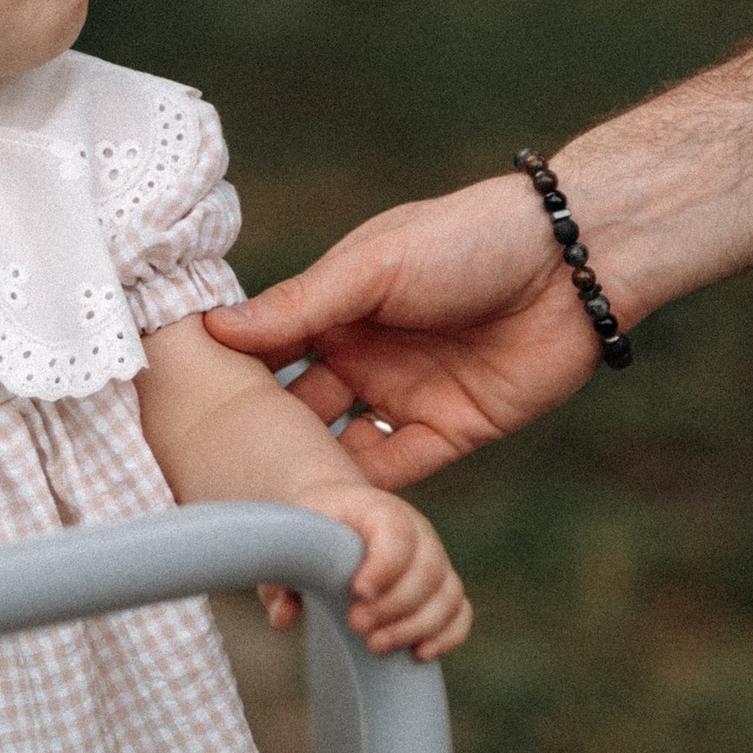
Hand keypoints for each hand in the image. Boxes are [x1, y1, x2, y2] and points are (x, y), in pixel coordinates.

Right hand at [205, 174, 599, 489]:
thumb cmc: (467, 239)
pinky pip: (396, 471)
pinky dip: (364, 494)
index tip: (177, 414)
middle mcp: (362, 355)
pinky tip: (327, 512)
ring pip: (340, 449)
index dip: (229, 380)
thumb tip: (214, 329)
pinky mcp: (450, 430)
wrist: (575, 261)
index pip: (267, 350)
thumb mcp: (372, 267)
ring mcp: (404, 395)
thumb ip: (298, 306)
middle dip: (261, 441)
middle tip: (210, 477)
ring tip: (261, 506)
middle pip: (296, 409)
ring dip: (310, 474)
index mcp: (336, 308)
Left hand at [291, 479, 470, 659]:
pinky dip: (447, 635)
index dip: (385, 565)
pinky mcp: (441, 586)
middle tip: (355, 625)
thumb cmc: (311, 531)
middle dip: (394, 607)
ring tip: (375, 645)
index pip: (397, 532)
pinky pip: (460, 611)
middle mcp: (416, 531)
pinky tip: (418, 653)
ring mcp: (433, 558)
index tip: (358, 592)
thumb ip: (280, 578)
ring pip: (447, 594)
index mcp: (378, 510)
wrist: (334, 515)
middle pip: (427, 570)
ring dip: (415, 627)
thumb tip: (283, 618)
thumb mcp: (290, 544)